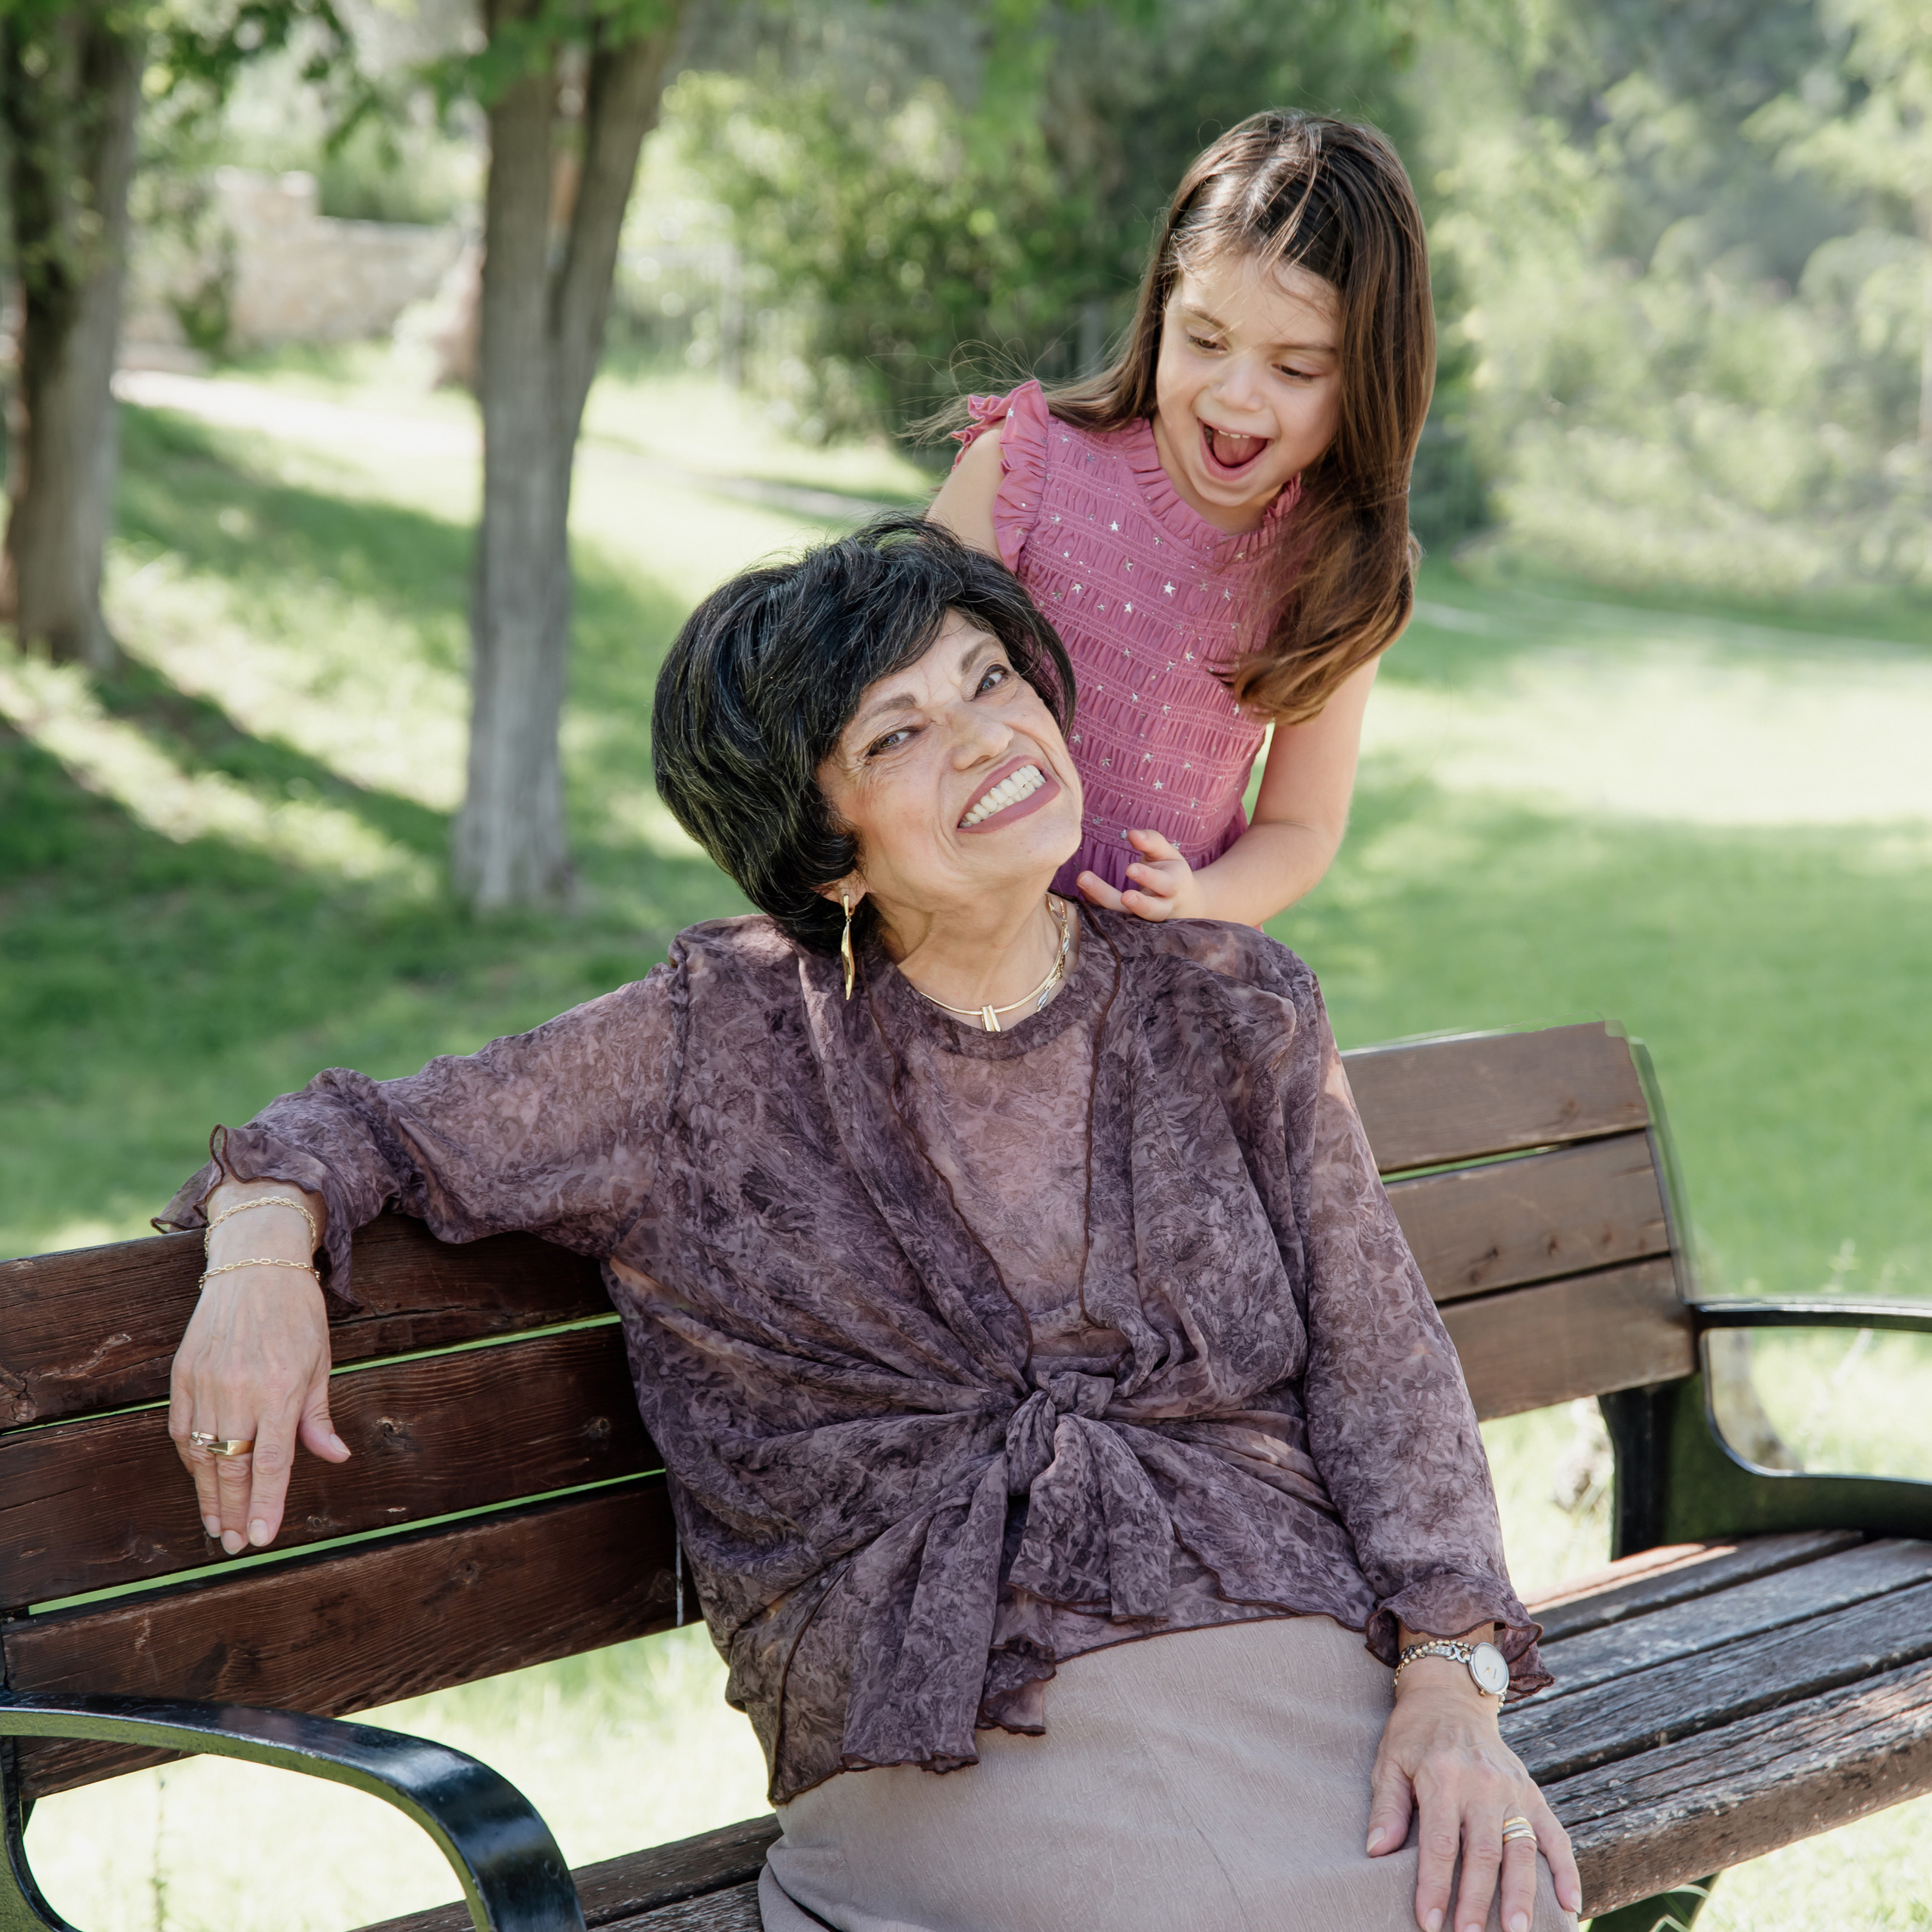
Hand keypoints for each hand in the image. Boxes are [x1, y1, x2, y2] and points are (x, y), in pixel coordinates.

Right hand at [169, 1256, 348, 1553]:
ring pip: (202, 1455)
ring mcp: (206, 1382)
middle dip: (235, 1510)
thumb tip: (335, 1456)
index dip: (267, 1503)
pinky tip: (201, 1480)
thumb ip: (317, 1415)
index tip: (263, 1537)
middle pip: (233, 1466)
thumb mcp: (320, 1361)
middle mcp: (239, 1389)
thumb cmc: (297, 1314)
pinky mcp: (183, 1374)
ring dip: (209, 1494)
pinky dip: (189, 1459)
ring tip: (219, 1525)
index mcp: (280, 1388)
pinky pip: (181, 1430)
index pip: (272, 1461)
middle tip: (238, 1544)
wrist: (255, 1266)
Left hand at [1075, 830, 1204, 921]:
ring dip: (1103, 901)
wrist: (1179, 904)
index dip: (1148, 878)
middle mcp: (1161, 908)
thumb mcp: (1167, 854)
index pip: (1164, 884)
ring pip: (1125, 918)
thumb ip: (1152, 841)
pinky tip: (1079, 888)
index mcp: (1173, 887)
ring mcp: (1143, 921)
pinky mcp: (1126, 926)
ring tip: (1083, 880)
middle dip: (1136, 903)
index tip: (1130, 869)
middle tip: (1123, 895)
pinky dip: (1093, 904)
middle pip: (1149, 910)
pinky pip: (1109, 918)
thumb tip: (1132, 834)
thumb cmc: (1169, 872)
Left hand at [1367, 1662, 1580, 1931]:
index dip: (1435, 1887)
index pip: (1440, 1845)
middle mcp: (1482, 1784)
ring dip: (1521, 1896)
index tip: (1429, 1923)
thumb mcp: (1389, 1762)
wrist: (1450, 1695)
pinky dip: (1566, 1871)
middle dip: (1478, 1902)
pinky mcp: (1533, 1792)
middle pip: (1484, 1853)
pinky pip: (1555, 1836)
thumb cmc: (1414, 1734)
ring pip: (1521, 1850)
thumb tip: (1376, 1852)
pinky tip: (1570, 1905)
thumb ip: (1387, 1807)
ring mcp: (1513, 1789)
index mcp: (1443, 1777)